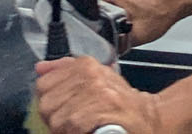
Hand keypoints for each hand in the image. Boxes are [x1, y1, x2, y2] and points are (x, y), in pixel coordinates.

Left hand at [35, 57, 159, 133]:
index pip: (44, 84)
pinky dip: (75, 133)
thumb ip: (66, 69)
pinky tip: (85, 132)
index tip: (60, 110)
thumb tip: (40, 68)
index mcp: (85, 65)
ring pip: (58, 118)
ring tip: (78, 129)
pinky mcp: (104, 109)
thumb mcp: (96, 78)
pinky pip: (73, 125)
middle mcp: (91, 74)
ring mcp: (98, 92)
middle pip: (47, 103)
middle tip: (69, 124)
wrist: (151, 116)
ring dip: (64, 130)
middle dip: (55, 119)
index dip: (49, 102)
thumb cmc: (121, 101)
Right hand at [97, 0, 182, 47]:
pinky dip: (116, 7)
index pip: (88, 6)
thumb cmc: (162, 11)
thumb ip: (122, 44)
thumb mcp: (140, 35)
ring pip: (103, 1)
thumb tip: (112, 50)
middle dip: (101, 18)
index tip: (99, 29)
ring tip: (123, 21)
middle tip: (114, 28)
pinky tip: (128, 15)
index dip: (91, 21)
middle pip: (94, 4)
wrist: (176, 0)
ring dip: (109, 13)